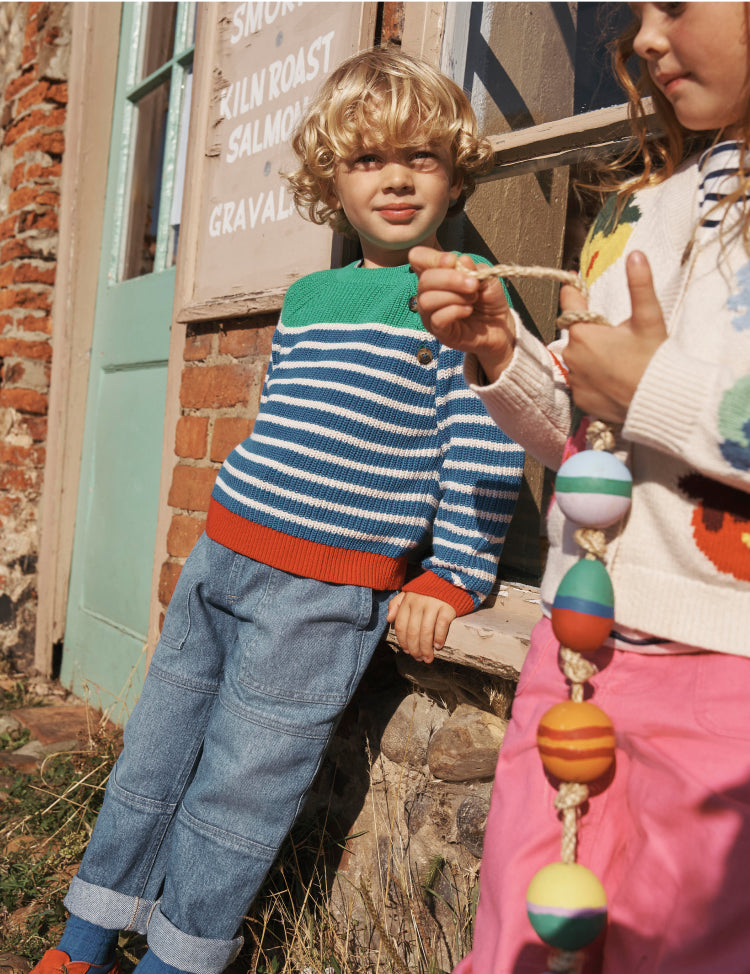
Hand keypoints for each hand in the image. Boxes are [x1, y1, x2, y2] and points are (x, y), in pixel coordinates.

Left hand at [386, 591, 456, 662]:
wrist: (450, 577)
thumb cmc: (428, 588)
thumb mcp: (410, 592)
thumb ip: (397, 604)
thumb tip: (389, 619)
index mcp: (408, 601)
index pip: (401, 626)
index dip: (403, 642)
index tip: (407, 651)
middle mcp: (418, 603)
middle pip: (413, 632)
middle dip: (415, 649)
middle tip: (418, 658)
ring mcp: (433, 605)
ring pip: (426, 632)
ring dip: (426, 649)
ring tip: (428, 658)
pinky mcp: (447, 607)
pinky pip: (441, 626)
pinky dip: (439, 638)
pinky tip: (438, 646)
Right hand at [409, 247, 515, 382]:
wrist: (500, 327)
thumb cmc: (488, 300)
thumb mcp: (486, 278)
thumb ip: (473, 269)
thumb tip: (461, 260)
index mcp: (437, 274)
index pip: (418, 258)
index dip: (432, 257)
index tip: (453, 261)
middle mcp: (429, 293)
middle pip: (424, 279)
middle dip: (450, 278)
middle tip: (473, 284)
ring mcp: (431, 314)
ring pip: (427, 300)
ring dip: (454, 296)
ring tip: (473, 299)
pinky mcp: (439, 332)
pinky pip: (437, 318)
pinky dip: (455, 311)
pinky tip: (468, 310)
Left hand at [561, 251, 667, 422]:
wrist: (657, 402)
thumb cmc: (652, 358)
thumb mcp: (648, 318)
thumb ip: (639, 285)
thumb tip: (635, 255)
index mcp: (583, 333)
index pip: (570, 303)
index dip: (573, 292)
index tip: (572, 282)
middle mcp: (571, 357)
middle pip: (577, 336)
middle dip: (592, 333)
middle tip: (618, 340)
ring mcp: (574, 380)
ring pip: (579, 360)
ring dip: (592, 357)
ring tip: (617, 363)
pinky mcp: (579, 400)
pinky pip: (582, 383)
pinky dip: (593, 379)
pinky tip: (612, 380)